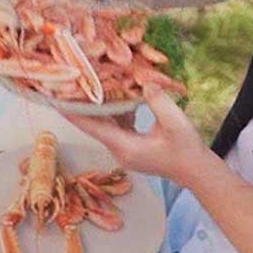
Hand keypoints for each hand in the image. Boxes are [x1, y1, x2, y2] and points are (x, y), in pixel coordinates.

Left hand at [62, 93, 212, 183]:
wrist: (195, 170)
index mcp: (125, 147)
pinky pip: (118, 126)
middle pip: (96, 125)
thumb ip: (157, 100)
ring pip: (106, 124)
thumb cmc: (186, 150)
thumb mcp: (174, 122)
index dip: (75, 114)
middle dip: (83, 105)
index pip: (93, 128)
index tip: (57, 101)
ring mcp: (124, 149)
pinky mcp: (132, 146)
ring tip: (88, 85)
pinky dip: (116, 111)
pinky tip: (117, 93)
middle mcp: (119, 150)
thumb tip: (144, 82)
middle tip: (69, 85)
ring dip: (100, 106)